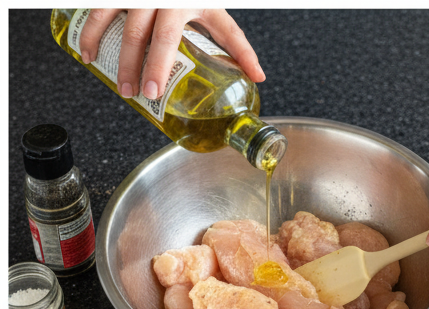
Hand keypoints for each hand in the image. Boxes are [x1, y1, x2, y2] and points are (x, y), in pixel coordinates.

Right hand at [77, 9, 263, 99]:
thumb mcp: (218, 13)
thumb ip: (237, 44)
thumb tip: (258, 78)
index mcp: (181, 2)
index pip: (167, 39)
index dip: (159, 66)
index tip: (154, 93)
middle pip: (138, 34)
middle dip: (132, 67)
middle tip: (132, 95)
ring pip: (109, 15)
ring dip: (101, 46)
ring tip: (100, 71)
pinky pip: (96, 5)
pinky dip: (88, 28)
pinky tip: (85, 50)